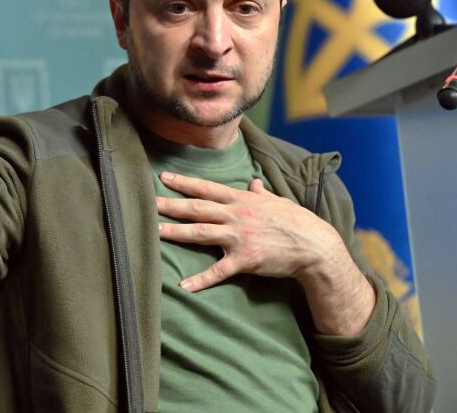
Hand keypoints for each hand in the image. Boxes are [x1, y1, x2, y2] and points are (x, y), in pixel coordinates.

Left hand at [156, 172, 343, 291]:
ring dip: (176, 232)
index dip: (185, 183)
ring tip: (154, 231)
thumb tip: (253, 183)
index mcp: (242, 200)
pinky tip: (184, 285)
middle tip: (148, 201)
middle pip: (197, 208)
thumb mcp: (277, 202)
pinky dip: (200, 279)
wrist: (315, 246)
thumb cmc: (296, 221)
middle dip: (171, 205)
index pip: (207, 188)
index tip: (164, 178)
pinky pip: (218, 271)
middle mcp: (236, 215)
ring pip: (201, 232)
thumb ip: (260, 193)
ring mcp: (239, 237)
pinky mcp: (245, 259)